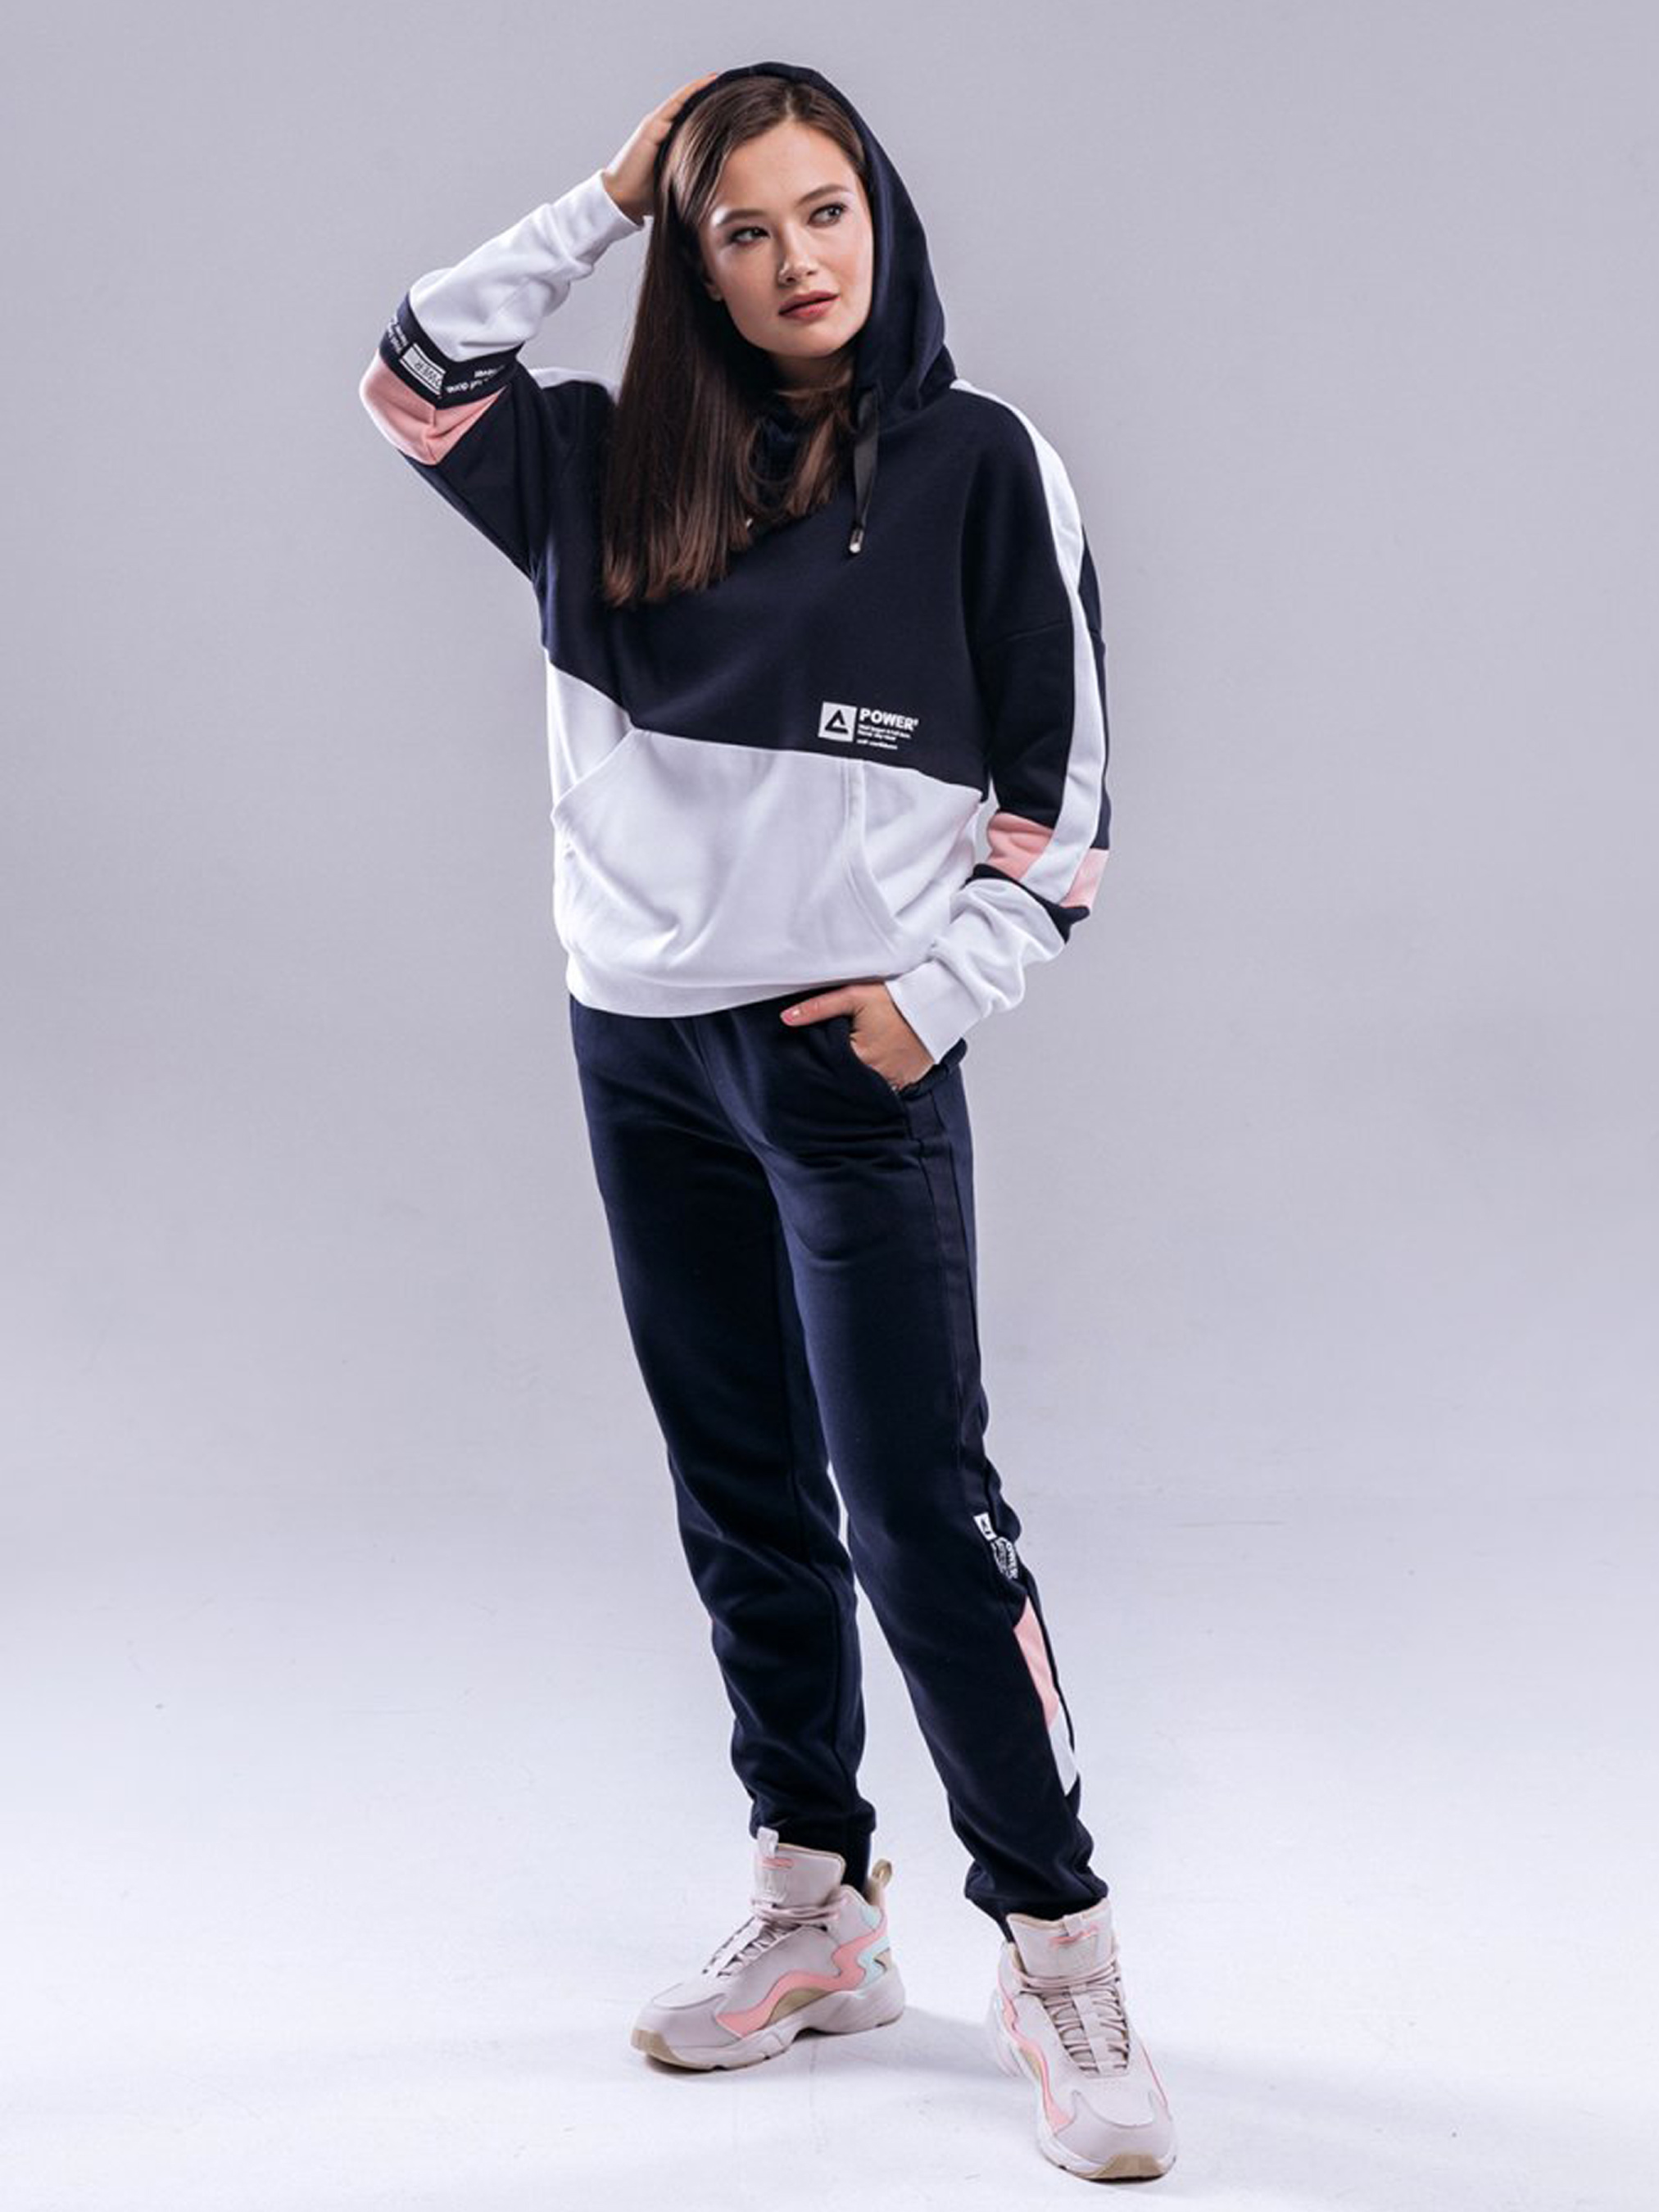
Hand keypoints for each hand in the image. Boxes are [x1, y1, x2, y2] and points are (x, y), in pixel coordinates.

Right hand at [600, 71, 721, 222]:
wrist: (622, 199)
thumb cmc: (647, 195)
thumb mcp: (679, 180)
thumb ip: (694, 173)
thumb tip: (723, 182)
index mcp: (670, 140)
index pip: (694, 119)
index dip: (711, 109)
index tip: (733, 103)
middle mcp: (664, 128)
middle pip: (691, 106)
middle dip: (711, 95)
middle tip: (734, 86)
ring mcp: (657, 124)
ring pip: (685, 99)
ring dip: (703, 87)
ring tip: (723, 78)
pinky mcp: (652, 126)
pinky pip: (676, 103)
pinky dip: (692, 91)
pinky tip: (708, 82)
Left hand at [782, 981, 935, 1090]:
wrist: (933, 1005)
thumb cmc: (894, 999)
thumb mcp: (854, 996)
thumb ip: (818, 1008)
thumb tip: (785, 1018)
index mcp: (859, 1057)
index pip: (827, 1067)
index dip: (819, 1061)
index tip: (815, 1055)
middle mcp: (876, 1077)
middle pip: (844, 1081)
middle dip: (834, 1073)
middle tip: (829, 1063)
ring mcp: (893, 1084)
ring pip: (862, 1089)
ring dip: (854, 1082)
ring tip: (849, 1069)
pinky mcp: (905, 1085)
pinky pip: (882, 1091)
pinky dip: (873, 1084)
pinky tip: (867, 1074)